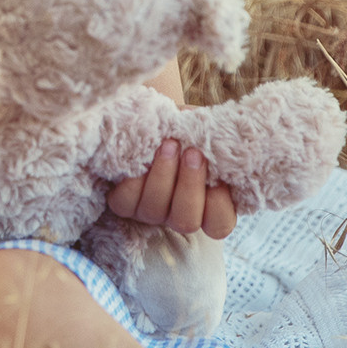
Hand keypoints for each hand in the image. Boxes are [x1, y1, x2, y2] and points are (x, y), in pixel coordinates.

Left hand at [106, 139, 236, 238]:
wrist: (158, 122)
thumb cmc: (191, 131)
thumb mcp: (209, 136)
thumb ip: (218, 146)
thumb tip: (220, 140)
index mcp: (209, 208)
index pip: (219, 225)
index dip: (219, 204)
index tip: (220, 176)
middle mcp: (179, 215)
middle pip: (185, 221)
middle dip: (190, 185)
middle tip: (193, 152)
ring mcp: (152, 212)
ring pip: (154, 210)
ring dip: (163, 176)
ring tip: (169, 144)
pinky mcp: (125, 204)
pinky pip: (126, 202)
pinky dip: (134, 179)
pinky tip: (143, 154)